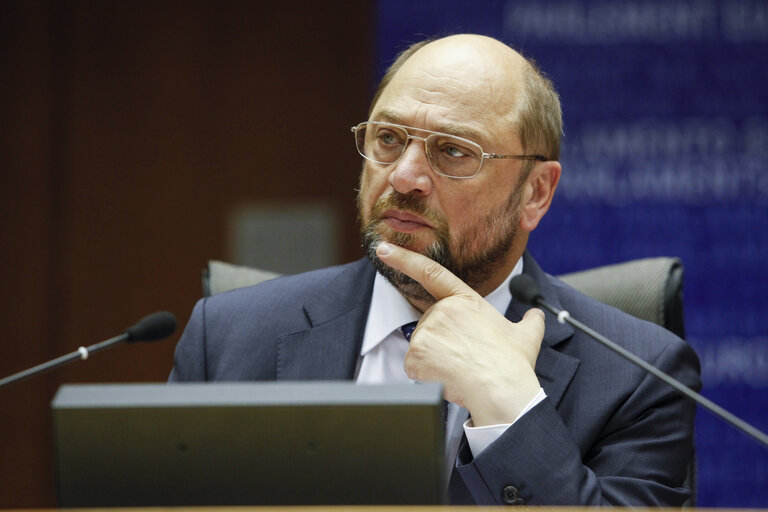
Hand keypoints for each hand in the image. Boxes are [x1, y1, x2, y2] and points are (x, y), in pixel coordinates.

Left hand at [376, 241, 545, 426]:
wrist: (502, 392)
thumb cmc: (513, 365)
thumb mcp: (527, 335)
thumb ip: (530, 321)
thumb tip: (536, 316)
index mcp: (466, 301)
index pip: (430, 272)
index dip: (404, 258)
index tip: (384, 249)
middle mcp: (444, 311)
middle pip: (429, 324)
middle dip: (440, 342)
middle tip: (464, 357)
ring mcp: (428, 332)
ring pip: (421, 346)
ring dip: (435, 360)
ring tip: (459, 369)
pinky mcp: (417, 354)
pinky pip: (414, 366)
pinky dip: (425, 375)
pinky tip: (447, 378)